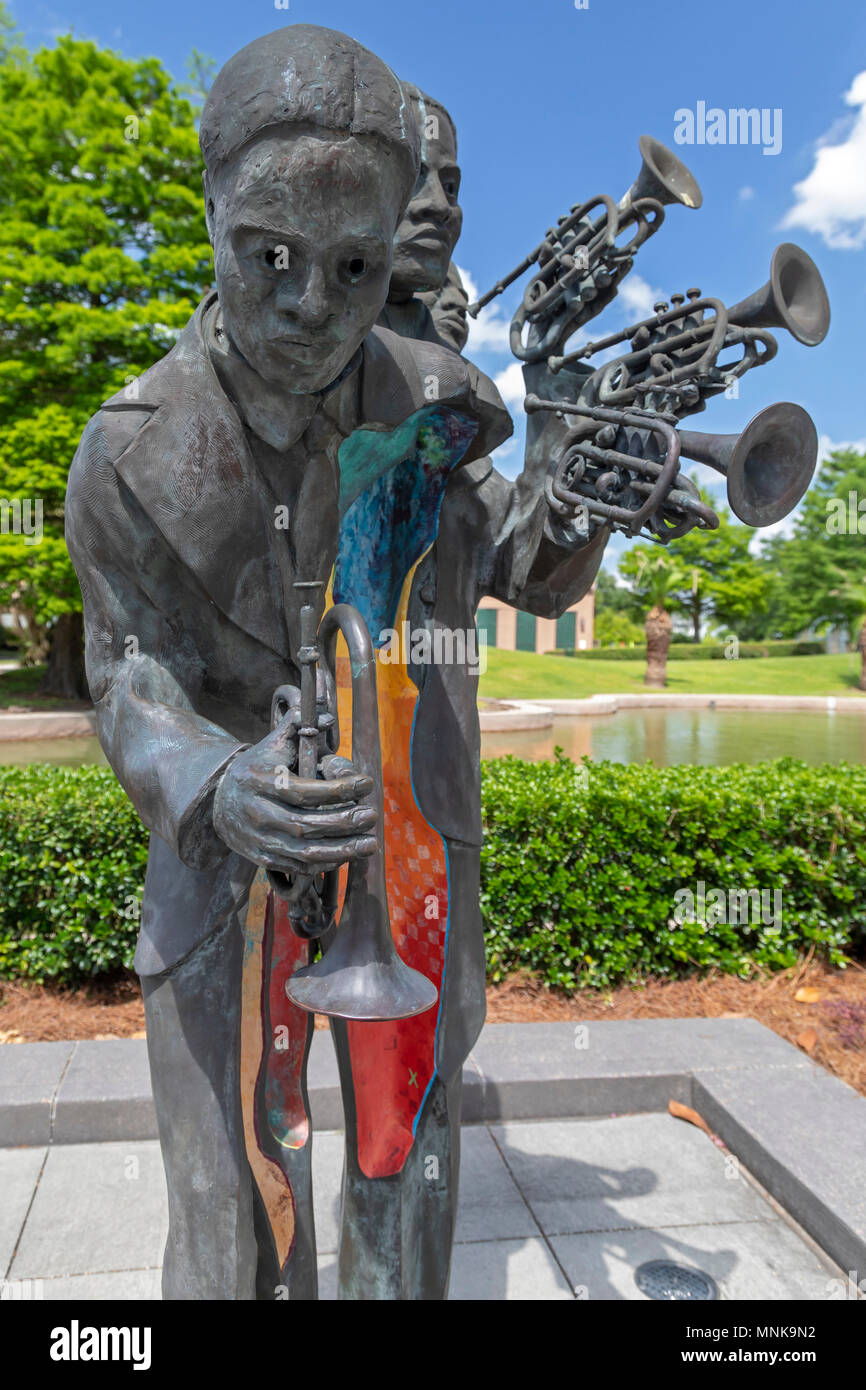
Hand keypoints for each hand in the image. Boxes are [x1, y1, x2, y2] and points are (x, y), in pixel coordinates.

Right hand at [212, 706, 376, 874]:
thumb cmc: (256, 769)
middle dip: (344, 822)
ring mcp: (259, 840)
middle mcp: (258, 814)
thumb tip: (327, 715)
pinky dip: (325, 864)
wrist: (217, 802)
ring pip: (304, 852)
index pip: (304, 791)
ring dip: (342, 850)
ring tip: (370, 843)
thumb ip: (296, 725)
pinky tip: (348, 855)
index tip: (367, 783)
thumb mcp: (270, 744)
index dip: (339, 789)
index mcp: (260, 782)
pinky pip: (298, 867)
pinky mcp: (263, 859)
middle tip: (371, 815)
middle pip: (306, 825)